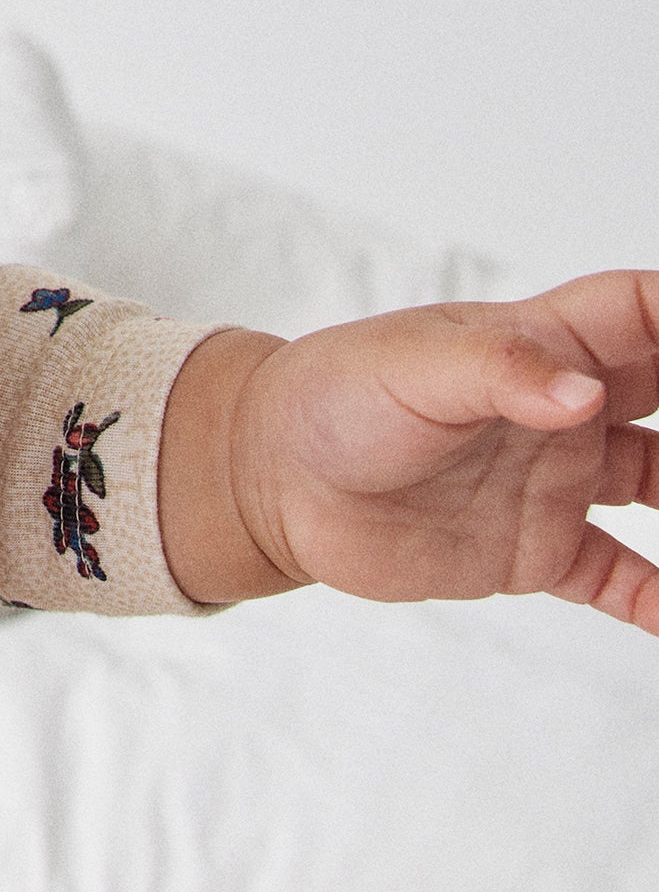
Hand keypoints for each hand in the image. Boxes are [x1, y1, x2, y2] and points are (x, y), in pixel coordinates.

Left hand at [203, 282, 658, 634]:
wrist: (269, 477)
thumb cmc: (332, 396)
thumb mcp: (408, 369)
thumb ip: (497, 372)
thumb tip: (580, 393)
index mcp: (543, 344)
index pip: (645, 313)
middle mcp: (568, 409)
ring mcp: (558, 480)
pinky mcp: (534, 550)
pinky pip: (623, 579)